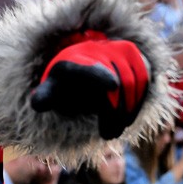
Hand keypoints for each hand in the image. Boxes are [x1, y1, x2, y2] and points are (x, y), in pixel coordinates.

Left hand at [31, 37, 149, 139]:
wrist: (82, 67)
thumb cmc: (65, 85)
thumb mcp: (50, 91)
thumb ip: (43, 98)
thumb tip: (37, 103)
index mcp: (72, 61)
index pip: (89, 68)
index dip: (101, 74)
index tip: (112, 85)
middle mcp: (97, 49)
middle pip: (117, 83)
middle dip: (115, 112)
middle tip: (109, 135)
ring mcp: (118, 48)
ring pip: (134, 82)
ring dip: (128, 111)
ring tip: (116, 129)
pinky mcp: (135, 54)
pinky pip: (145, 78)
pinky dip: (139, 100)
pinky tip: (128, 117)